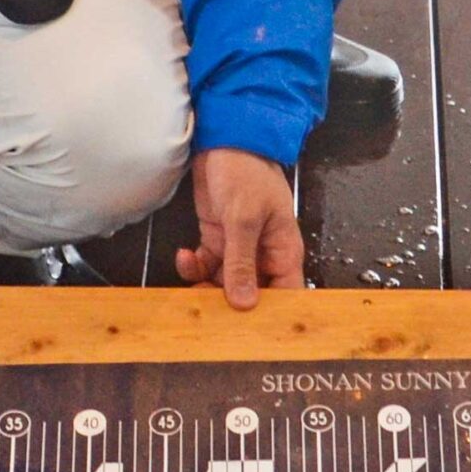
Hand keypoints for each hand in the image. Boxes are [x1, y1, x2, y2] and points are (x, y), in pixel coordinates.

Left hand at [177, 148, 304, 308]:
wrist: (225, 139)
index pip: (285, 295)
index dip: (271, 316)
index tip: (248, 332)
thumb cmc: (247, 171)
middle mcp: (263, 253)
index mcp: (283, 250)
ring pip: (224, 282)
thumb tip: (244, 303)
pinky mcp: (218, 237)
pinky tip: (185, 257)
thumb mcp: (244, 219)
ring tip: (190, 289)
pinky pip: (207, 265)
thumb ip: (241, 263)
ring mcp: (239, 246)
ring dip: (205, 287)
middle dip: (229, 305)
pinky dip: (194, 267)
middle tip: (207, 315)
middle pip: (252, 293)